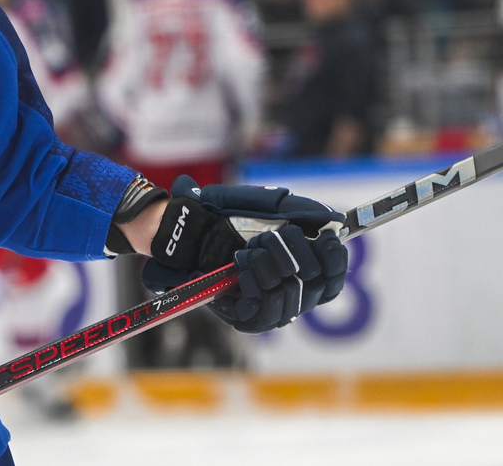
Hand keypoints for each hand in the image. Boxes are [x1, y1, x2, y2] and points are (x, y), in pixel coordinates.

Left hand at [141, 176, 348, 332]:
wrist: (184, 231)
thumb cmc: (223, 216)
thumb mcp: (261, 203)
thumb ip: (298, 207)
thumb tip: (334, 219)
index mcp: (300, 266)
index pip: (334, 276)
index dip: (336, 260)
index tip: (326, 238)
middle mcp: (289, 290)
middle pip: (317, 284)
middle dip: (293, 253)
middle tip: (266, 237)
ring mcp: (267, 306)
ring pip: (290, 296)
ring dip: (269, 266)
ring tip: (246, 252)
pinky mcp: (244, 317)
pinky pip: (263, 311)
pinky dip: (254, 284)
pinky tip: (241, 268)